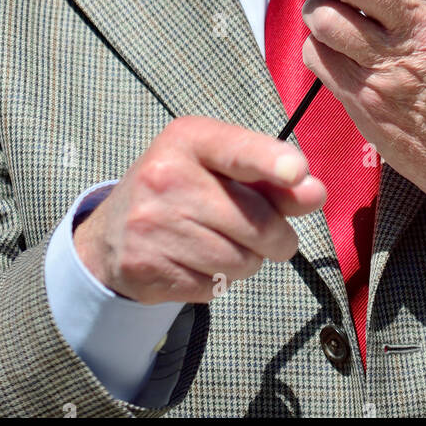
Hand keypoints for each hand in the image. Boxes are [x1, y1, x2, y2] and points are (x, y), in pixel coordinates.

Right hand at [73, 116, 326, 303]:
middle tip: (266, 234)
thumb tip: (315, 193)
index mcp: (188, 139)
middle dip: (277, 237)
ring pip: (242, 261)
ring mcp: (153, 224)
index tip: (297, 171)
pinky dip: (218, 281)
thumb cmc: (182, 190)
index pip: (237, 150)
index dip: (271, 161)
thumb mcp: (220, 168)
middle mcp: (166, 176)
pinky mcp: (147, 267)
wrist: (110, 235)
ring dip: (248, 261)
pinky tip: (196, 262)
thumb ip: (272, 179)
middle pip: (257, 222)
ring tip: (223, 244)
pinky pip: (215, 287)